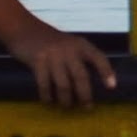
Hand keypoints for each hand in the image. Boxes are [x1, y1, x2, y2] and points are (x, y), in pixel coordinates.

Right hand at [0, 17, 117, 109]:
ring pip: (63, 84)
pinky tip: (48, 101)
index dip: (106, 72)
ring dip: (66, 99)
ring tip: (67, 106)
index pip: (98, 58)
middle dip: (85, 95)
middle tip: (87, 107)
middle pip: (81, 77)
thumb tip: (88, 85)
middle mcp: (69, 50)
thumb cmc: (50, 41)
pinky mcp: (38, 61)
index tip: (112, 87)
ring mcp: (53, 56)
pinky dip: (47, 96)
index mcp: (80, 45)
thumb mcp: (69, 44)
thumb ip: (79, 59)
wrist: (24, 28)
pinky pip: (44, 84)